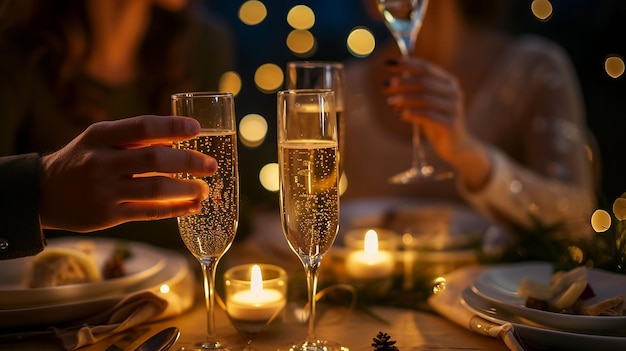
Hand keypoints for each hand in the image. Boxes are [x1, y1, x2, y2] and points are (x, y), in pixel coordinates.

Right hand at [39, 115, 216, 231]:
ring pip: (155, 189)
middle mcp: (101, 162)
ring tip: (205, 188)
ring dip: (186, 189)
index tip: (197, 128)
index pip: (142, 127)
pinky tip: (192, 206)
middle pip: (154, 159)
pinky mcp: (108, 215)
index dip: (172, 126)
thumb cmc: (81, 160)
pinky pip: (149, 213)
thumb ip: (133, 139)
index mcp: (100, 136)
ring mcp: (104, 190)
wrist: (42, 193)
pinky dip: (175, 209)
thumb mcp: (97, 140)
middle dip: (189, 162)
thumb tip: (179, 138)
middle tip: (211, 165)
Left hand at [384, 58, 490, 189]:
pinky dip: (411, 113)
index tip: (388, 64)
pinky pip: (428, 116)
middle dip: (402, 82)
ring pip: (425, 98)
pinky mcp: (451, 124)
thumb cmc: (437, 121)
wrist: (455, 146)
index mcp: (449, 82)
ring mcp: (454, 108)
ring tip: (390, 101)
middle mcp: (454, 92)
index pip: (426, 68)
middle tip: (385, 86)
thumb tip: (395, 76)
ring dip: (404, 98)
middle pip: (424, 82)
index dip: (407, 64)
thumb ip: (416, 89)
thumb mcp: (426, 102)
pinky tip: (399, 114)